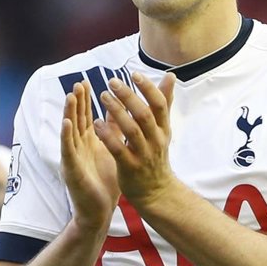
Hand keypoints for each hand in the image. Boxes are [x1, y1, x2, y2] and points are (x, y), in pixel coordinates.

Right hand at [61, 81, 118, 231]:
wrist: (100, 211)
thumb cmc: (105, 183)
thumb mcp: (111, 151)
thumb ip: (113, 131)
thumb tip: (120, 111)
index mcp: (88, 142)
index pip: (86, 117)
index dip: (86, 100)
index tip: (87, 82)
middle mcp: (78, 147)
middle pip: (76, 119)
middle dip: (77, 101)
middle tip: (78, 82)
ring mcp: (72, 157)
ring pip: (69, 131)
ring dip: (69, 113)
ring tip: (71, 95)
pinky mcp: (71, 169)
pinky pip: (68, 150)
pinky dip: (66, 136)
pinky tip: (66, 123)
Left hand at [95, 72, 175, 209]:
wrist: (156, 192)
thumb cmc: (156, 155)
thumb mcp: (163, 129)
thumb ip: (164, 103)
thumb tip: (170, 76)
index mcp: (163, 129)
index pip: (159, 105)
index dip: (148, 89)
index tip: (134, 74)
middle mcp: (156, 141)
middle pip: (144, 115)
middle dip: (129, 97)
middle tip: (112, 82)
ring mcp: (143, 155)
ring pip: (131, 130)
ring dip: (116, 112)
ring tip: (103, 96)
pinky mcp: (130, 168)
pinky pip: (118, 149)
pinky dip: (107, 135)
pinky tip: (96, 124)